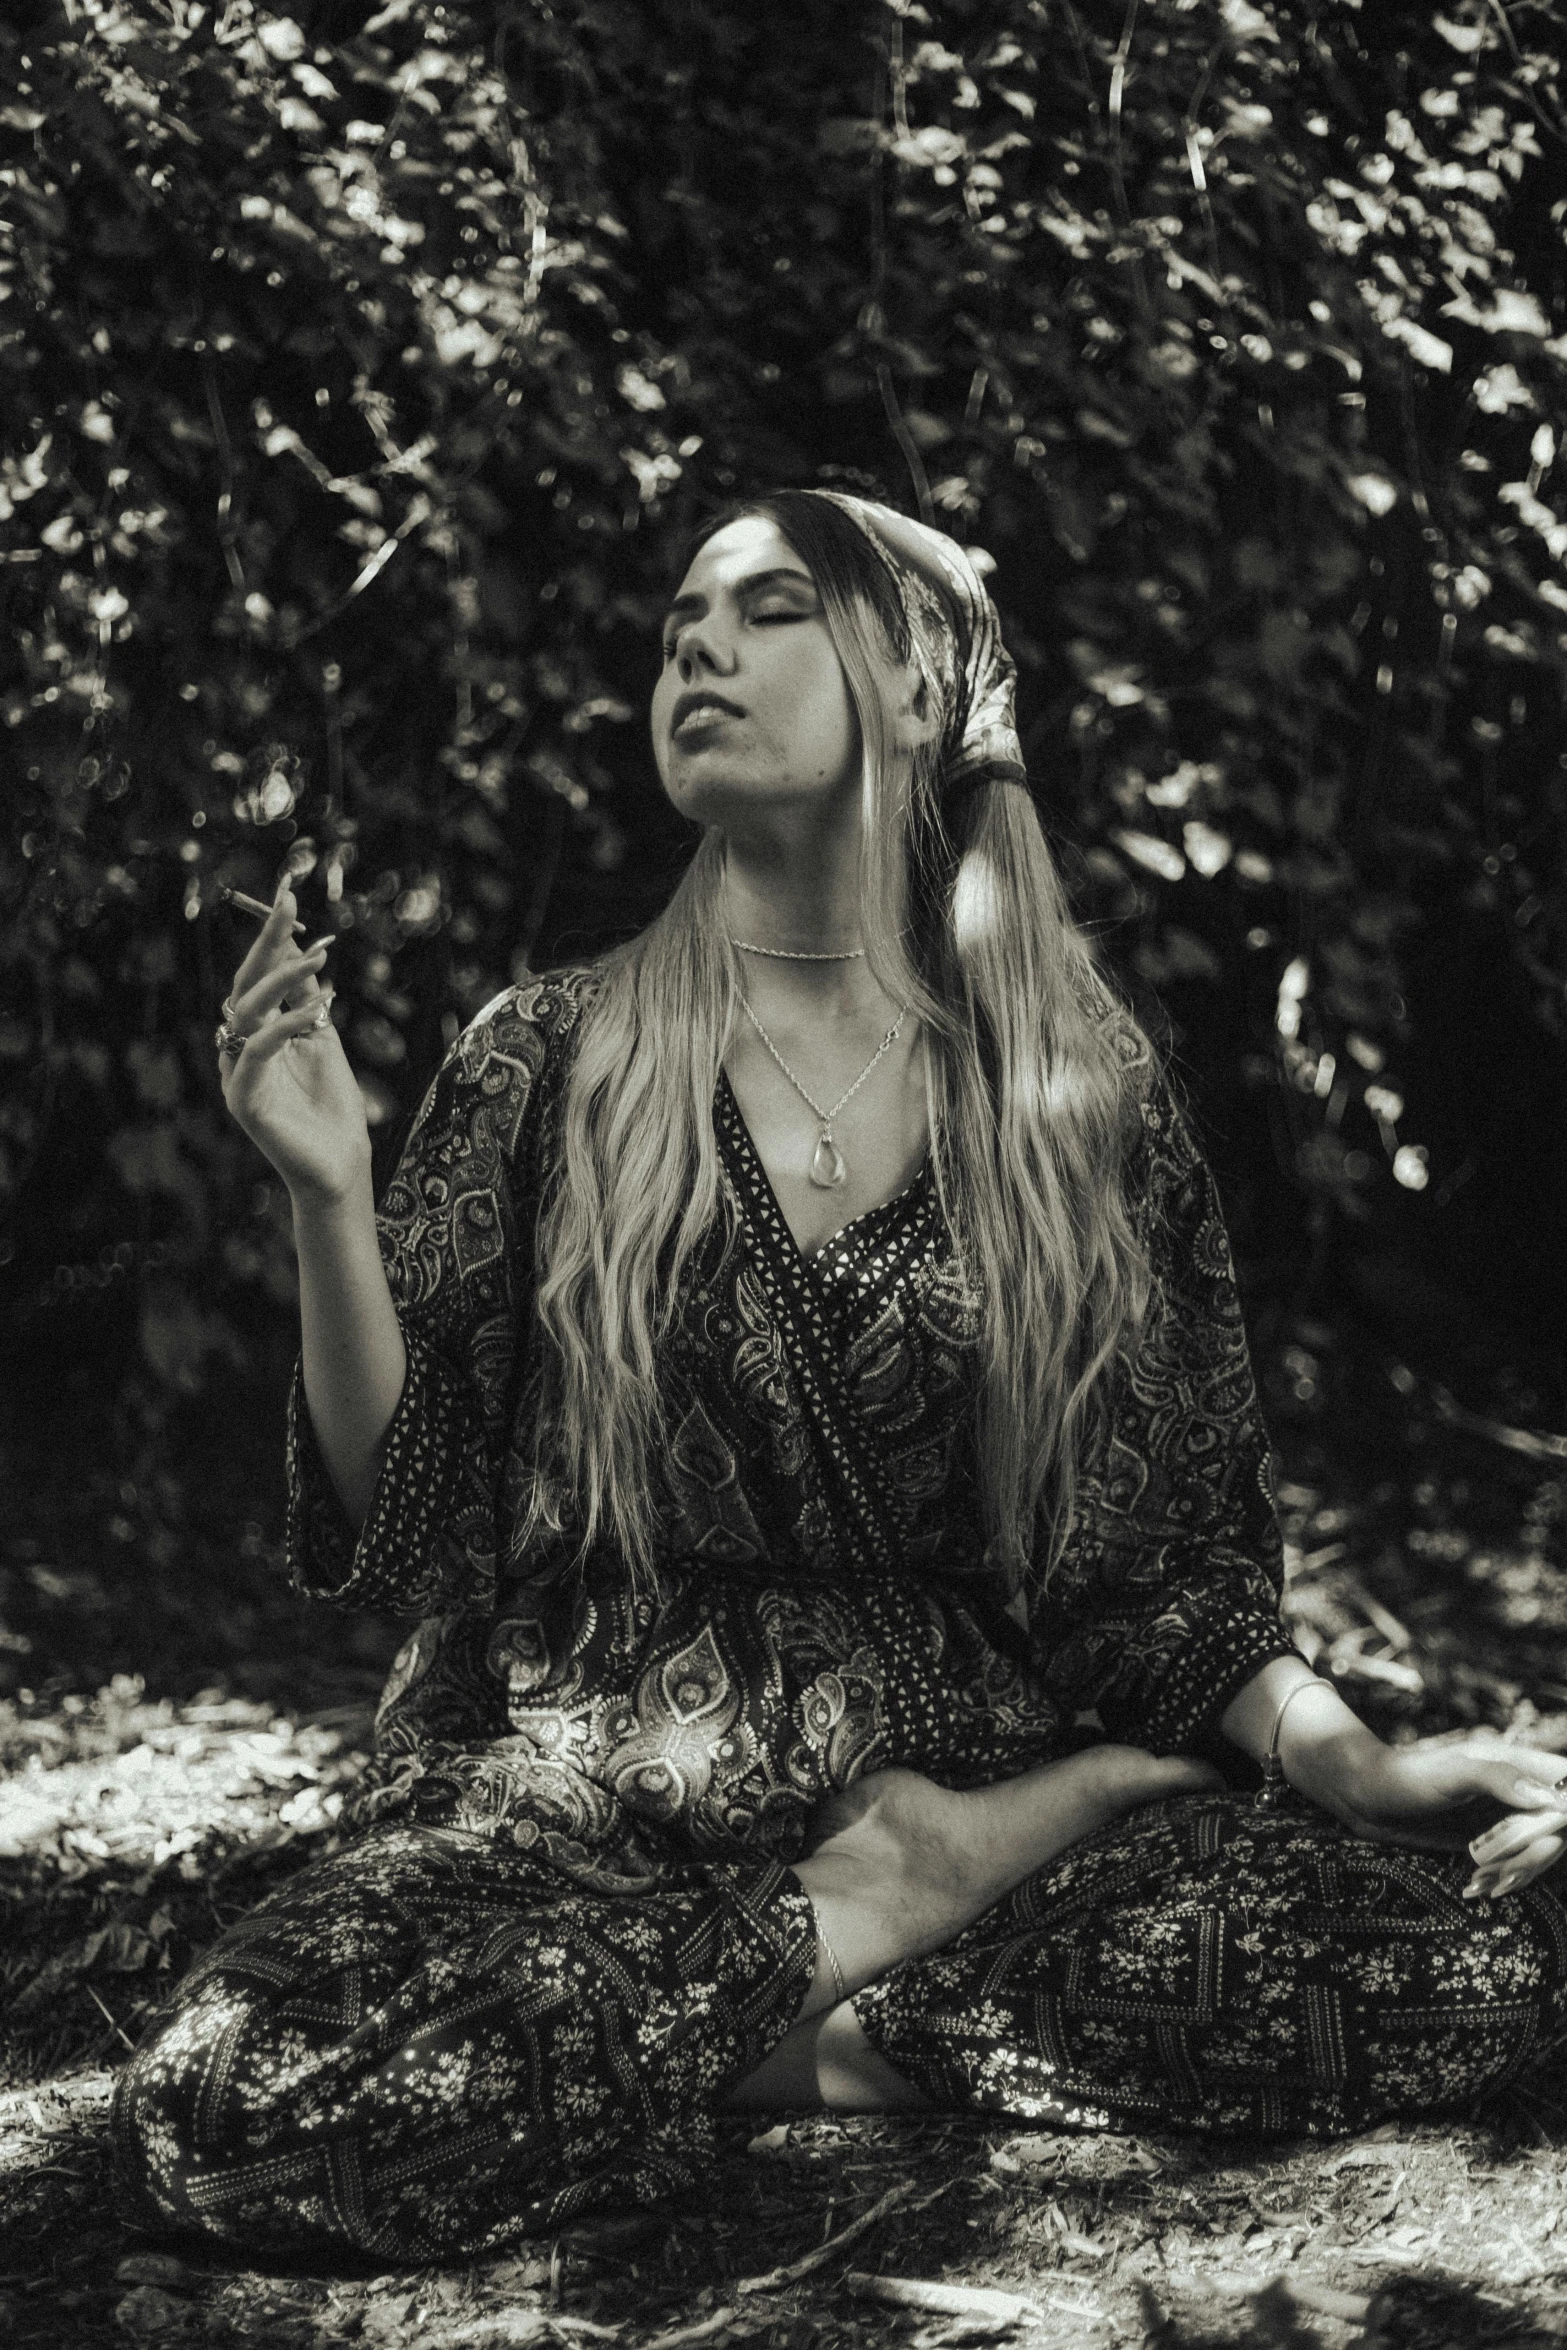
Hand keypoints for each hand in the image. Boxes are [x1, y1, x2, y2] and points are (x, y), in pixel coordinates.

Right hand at [219, 881, 368, 1202]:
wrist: (340, 1167)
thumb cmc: (332, 1108)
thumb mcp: (323, 1041)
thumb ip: (306, 1000)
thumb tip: (301, 947)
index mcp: (257, 1034)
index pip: (257, 977)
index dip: (270, 938)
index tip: (287, 897)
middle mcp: (240, 1050)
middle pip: (245, 985)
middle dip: (266, 942)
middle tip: (288, 906)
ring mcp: (237, 1074)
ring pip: (246, 1012)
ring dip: (282, 979)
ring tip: (318, 958)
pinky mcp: (243, 1100)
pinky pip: (257, 1053)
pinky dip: (285, 1026)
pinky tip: (318, 1008)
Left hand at [1312, 1729, 1566, 1893]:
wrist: (1371, 1798)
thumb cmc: (1409, 1777)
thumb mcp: (1451, 1774)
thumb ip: (1498, 1779)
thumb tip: (1549, 1799)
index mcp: (1517, 1763)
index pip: (1565, 1781)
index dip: (1566, 1811)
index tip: (1555, 1830)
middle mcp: (1519, 1790)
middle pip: (1558, 1827)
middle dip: (1534, 1853)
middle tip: (1497, 1869)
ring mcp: (1507, 1818)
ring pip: (1541, 1851)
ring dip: (1517, 1871)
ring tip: (1479, 1879)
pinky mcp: (1493, 1841)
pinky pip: (1517, 1865)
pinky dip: (1504, 1878)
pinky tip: (1476, 1887)